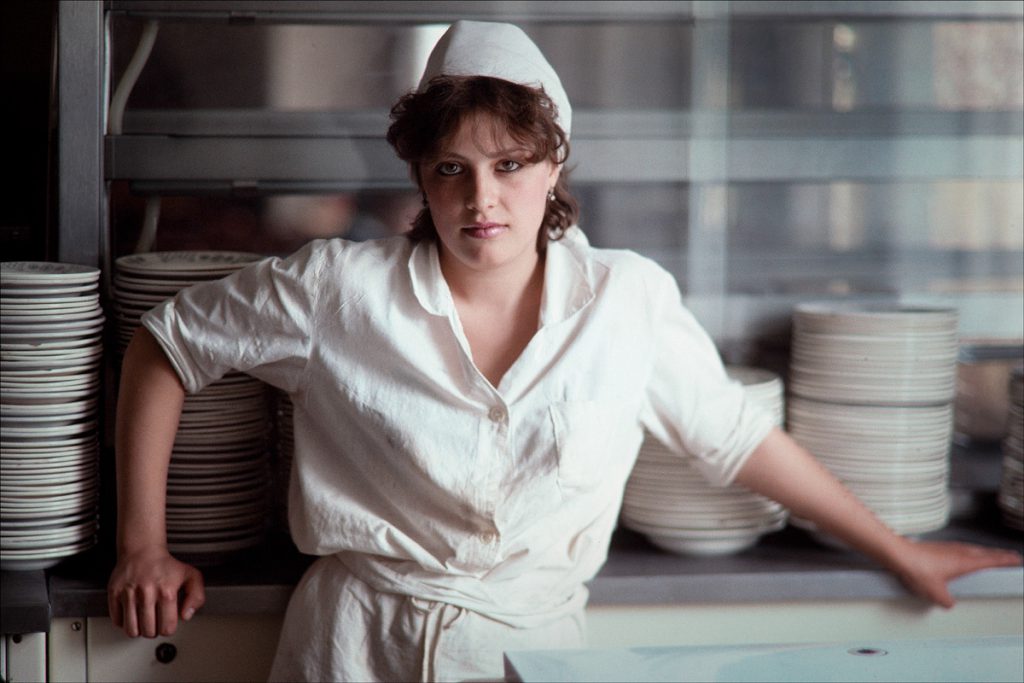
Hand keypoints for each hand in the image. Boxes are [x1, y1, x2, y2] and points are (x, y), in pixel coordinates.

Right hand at [107, 547, 205, 637]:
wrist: (143, 550)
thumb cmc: (166, 565)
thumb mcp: (191, 576)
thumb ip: (197, 597)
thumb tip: (186, 615)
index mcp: (167, 591)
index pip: (167, 628)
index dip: (168, 629)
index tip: (167, 623)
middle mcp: (147, 593)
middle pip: (149, 632)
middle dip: (153, 631)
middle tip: (155, 622)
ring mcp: (129, 594)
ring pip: (131, 630)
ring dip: (138, 630)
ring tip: (143, 621)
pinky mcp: (114, 593)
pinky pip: (117, 621)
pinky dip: (123, 622)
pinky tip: (131, 614)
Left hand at [891, 539, 1021, 608]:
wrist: (899, 555)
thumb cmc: (917, 568)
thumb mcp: (936, 593)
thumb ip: (947, 601)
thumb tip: (949, 603)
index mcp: (964, 562)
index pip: (990, 560)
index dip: (1004, 560)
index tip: (1015, 559)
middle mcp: (958, 552)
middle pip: (984, 552)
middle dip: (999, 554)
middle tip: (1010, 555)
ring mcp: (947, 547)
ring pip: (972, 549)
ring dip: (984, 551)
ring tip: (991, 555)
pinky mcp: (937, 547)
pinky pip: (960, 548)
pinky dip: (969, 551)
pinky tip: (963, 555)